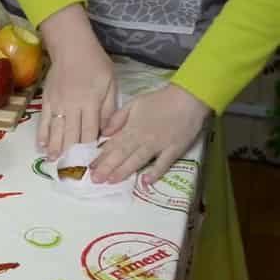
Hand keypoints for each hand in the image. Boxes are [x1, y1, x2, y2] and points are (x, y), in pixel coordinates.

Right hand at [38, 4, 115, 159]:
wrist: (71, 46)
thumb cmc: (95, 63)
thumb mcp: (111, 83)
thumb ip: (110, 108)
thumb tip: (106, 131)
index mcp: (91, 102)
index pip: (90, 131)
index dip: (89, 148)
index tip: (89, 163)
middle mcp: (73, 106)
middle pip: (71, 135)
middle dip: (71, 154)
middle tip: (70, 170)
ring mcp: (57, 104)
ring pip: (56, 130)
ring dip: (55, 148)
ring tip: (54, 163)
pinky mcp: (47, 100)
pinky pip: (44, 121)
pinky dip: (43, 134)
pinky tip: (42, 146)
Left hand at [91, 83, 210, 184]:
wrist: (189, 97)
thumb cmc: (160, 100)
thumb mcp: (134, 103)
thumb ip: (118, 118)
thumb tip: (104, 133)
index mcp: (132, 128)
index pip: (113, 145)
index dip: (101, 157)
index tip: (90, 167)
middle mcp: (143, 138)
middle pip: (122, 155)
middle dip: (107, 168)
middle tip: (95, 180)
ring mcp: (159, 145)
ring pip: (138, 160)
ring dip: (124, 171)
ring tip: (111, 181)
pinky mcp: (175, 150)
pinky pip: (164, 163)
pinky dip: (155, 173)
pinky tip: (145, 182)